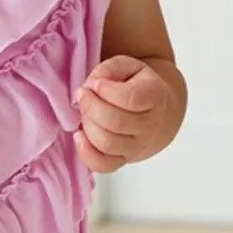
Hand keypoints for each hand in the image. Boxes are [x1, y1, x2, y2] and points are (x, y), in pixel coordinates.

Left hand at [73, 56, 171, 173]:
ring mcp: (137, 146)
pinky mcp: (122, 160)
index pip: (132, 98)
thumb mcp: (125, 67)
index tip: (95, 83)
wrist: (152, 110)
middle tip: (83, 95)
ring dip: (88, 125)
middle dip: (91, 106)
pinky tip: (79, 135)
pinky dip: (86, 153)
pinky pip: (103, 165)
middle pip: (117, 122)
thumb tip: (90, 87)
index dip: (107, 91)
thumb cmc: (134, 84)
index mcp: (154, 95)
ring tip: (84, 113)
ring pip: (108, 143)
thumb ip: (108, 70)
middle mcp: (149, 125)